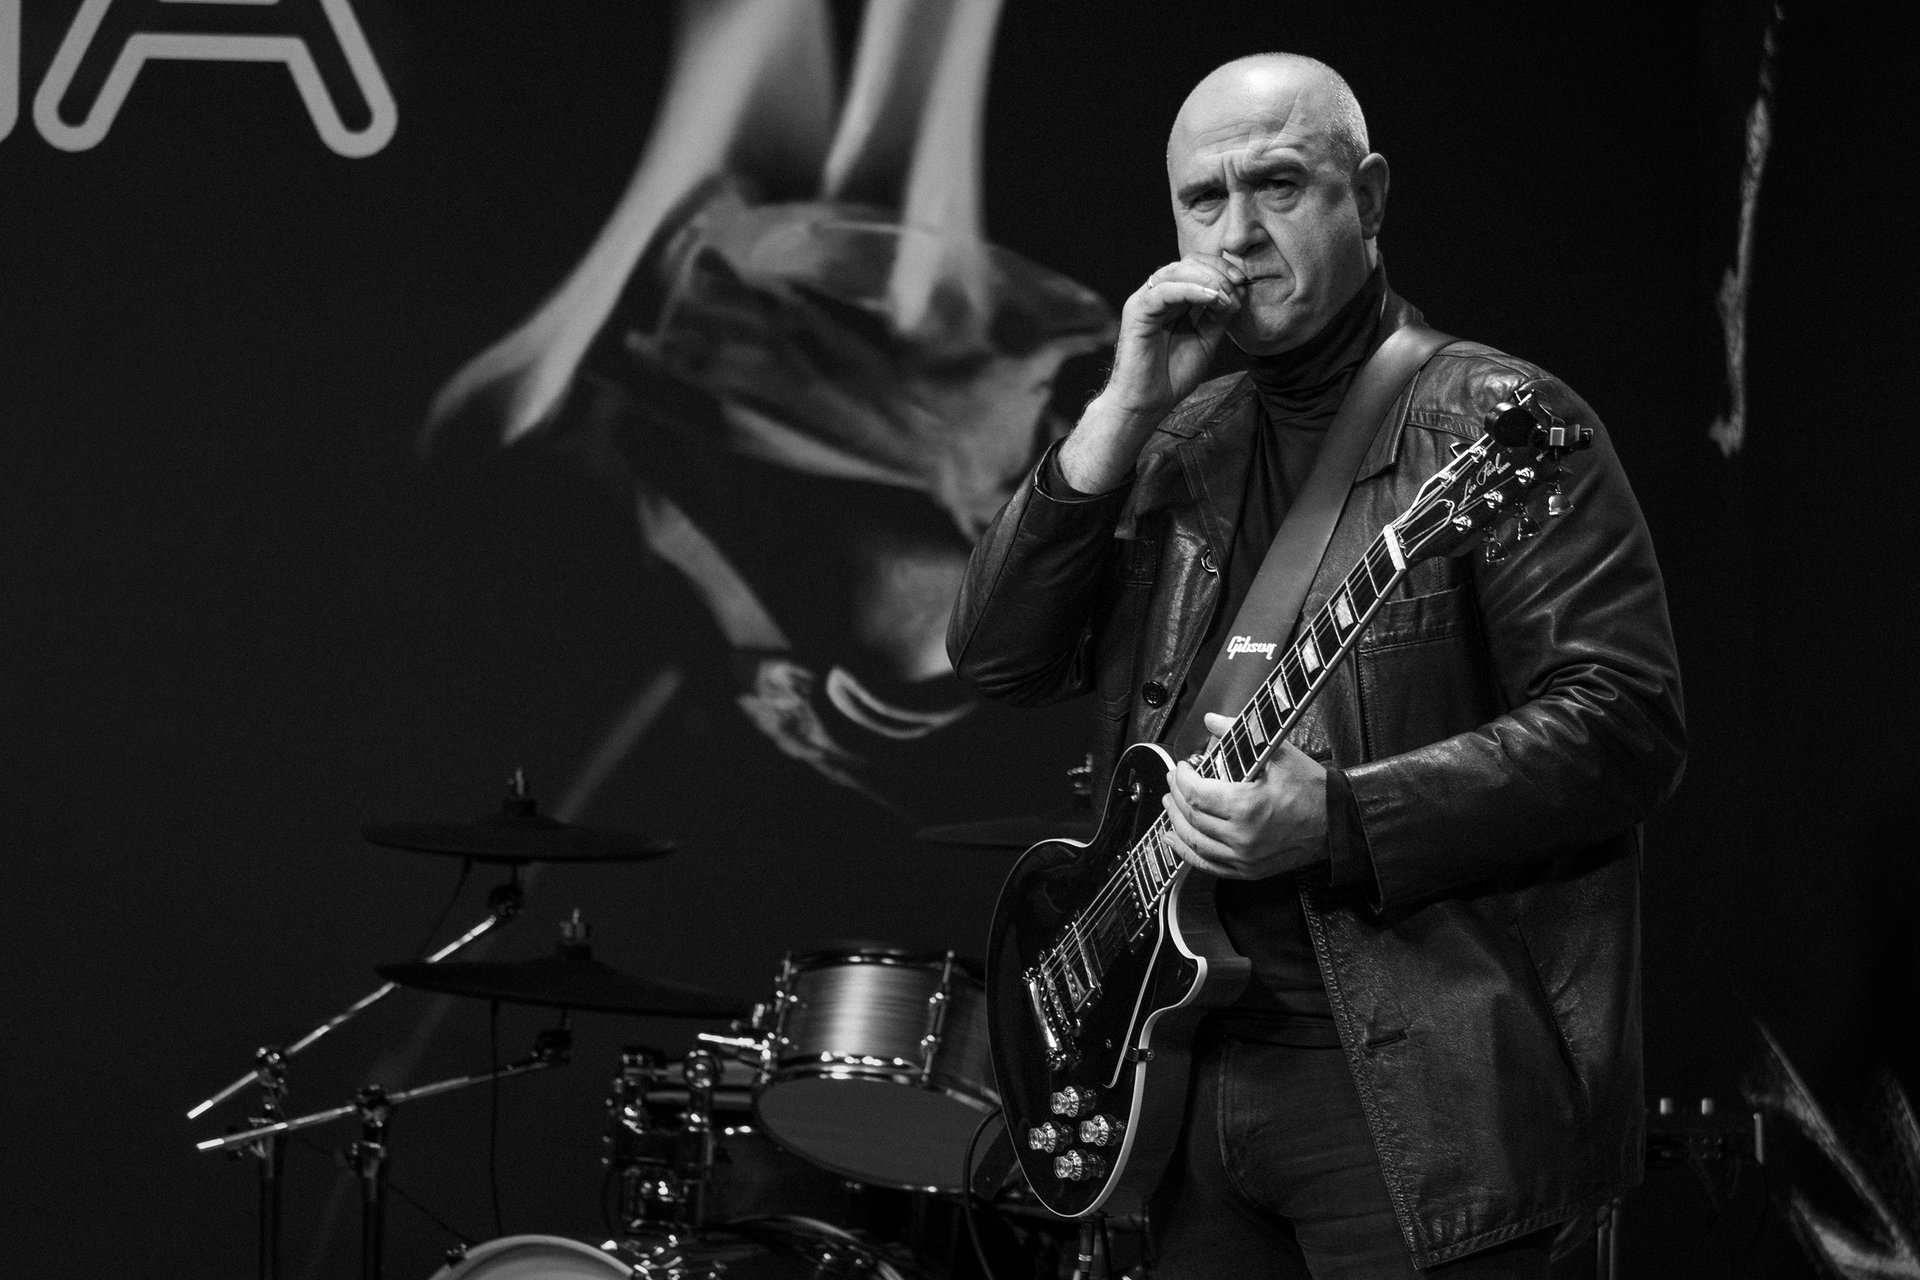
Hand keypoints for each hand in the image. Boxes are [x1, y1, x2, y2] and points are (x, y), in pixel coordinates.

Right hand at [1056, 253, 1245, 491]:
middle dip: (1217, 269)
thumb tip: (1237, 294)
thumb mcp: (1206, 341)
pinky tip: (1212, 298)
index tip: (1243, 282)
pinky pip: (1165, 291)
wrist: (1147, 403)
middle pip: (1188, 263)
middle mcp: (1157, 295)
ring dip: (1207, 278)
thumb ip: (1218, 316)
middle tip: (1238, 284)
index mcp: (1173, 300)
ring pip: (1176, 271)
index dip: (1222, 269)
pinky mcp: (1137, 311)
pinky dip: (1192, 290)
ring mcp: (1145, 301)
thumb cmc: (1171, 376)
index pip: (1197, 268)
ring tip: (1226, 294)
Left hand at [1161, 712, 1328, 879]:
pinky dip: (1186, 853)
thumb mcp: (1279, 754)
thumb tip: (1212, 720)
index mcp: (1247, 807)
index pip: (1197, 793)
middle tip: (1173, 780)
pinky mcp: (1247, 871)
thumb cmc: (1311, 790)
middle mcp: (1242, 837)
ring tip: (1170, 803)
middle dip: (1176, 795)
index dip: (1182, 778)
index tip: (1182, 767)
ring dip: (1175, 822)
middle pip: (1191, 817)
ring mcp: (1244, 858)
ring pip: (1194, 842)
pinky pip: (1207, 865)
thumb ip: (1240, 733)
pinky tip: (1173, 839)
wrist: (1337, 823)